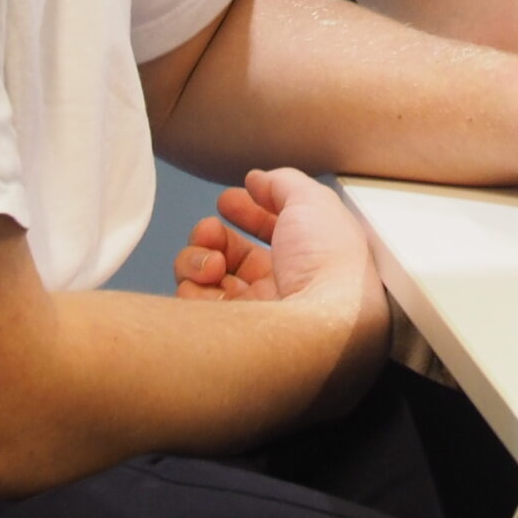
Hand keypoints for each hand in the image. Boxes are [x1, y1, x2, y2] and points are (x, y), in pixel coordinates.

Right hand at [176, 170, 389, 406]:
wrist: (323, 322)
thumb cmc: (326, 262)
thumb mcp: (312, 202)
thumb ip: (283, 183)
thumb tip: (258, 179)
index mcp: (304, 259)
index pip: (267, 233)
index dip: (246, 212)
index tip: (226, 200)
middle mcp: (277, 289)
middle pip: (228, 255)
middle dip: (211, 234)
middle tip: (210, 230)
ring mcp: (251, 315)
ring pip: (204, 278)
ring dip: (198, 258)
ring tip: (213, 261)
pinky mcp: (226, 337)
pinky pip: (192, 305)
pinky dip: (191, 286)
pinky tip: (207, 280)